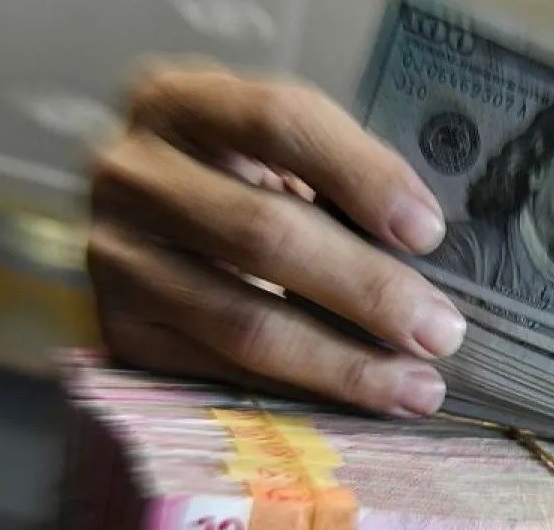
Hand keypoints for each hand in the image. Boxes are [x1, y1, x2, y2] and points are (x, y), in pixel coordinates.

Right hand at [87, 64, 465, 415]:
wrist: (151, 228)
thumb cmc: (240, 183)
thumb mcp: (280, 155)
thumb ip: (341, 179)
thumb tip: (428, 247)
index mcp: (183, 102)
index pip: (279, 122)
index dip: (361, 176)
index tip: (427, 232)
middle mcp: (132, 174)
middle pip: (263, 233)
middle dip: (367, 290)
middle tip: (439, 331)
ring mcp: (115, 258)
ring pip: (242, 321)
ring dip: (343, 363)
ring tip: (416, 386)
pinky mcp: (119, 332)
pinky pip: (222, 373)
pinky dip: (299, 393)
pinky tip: (356, 402)